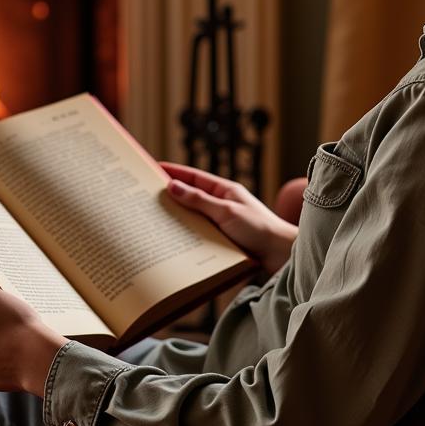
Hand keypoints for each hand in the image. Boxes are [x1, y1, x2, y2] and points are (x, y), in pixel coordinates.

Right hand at [160, 163, 297, 275]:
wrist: (280, 256)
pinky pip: (199, 236)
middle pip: (190, 197)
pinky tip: (171, 242)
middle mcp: (222, 205)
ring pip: (192, 218)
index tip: (153, 168)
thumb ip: (199, 200)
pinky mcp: (222, 241)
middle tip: (144, 196)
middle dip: (169, 196)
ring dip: (176, 219)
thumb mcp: (226, 212)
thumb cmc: (259, 229)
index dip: (173, 172)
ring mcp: (221, 223)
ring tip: (151, 220)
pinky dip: (185, 237)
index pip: (194, 177)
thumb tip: (172, 186)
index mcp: (225, 191)